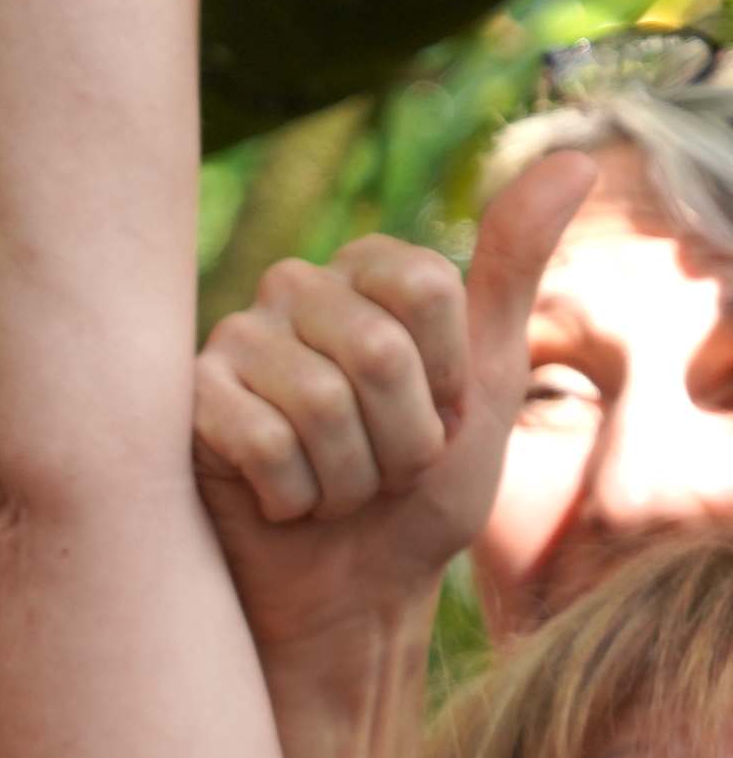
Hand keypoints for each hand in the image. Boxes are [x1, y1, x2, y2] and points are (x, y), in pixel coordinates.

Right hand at [189, 150, 592, 651]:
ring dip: (348, 480)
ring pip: (319, 403)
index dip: (445, 380)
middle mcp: (290, 292)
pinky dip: (292, 498)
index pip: (424, 288)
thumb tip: (576, 162)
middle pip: (377, 350)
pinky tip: (281, 507)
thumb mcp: (485, 385)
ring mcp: (229, 345)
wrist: (346, 596)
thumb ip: (512, 273)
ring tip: (334, 495)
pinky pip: (261, 442)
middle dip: (400, 441)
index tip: (435, 419)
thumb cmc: (416, 495)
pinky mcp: (182, 408)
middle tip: (382, 473)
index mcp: (364, 272)